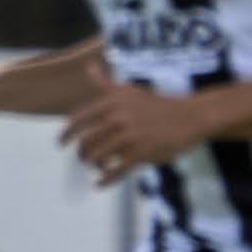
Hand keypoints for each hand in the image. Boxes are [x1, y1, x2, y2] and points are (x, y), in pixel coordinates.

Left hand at [60, 79, 210, 185]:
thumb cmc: (157, 104)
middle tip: (83, 158)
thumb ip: (106, 83)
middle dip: (81, 153)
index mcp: (111, 102)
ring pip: (98, 157)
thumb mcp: (129, 90)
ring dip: (93, 165)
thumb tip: (89, 67)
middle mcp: (117, 118)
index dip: (66, 134)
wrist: (190, 116)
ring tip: (95, 167)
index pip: (78, 120)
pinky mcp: (142, 153)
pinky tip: (99, 184)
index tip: (61, 144)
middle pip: (86, 141)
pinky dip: (105, 180)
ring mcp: (129, 136)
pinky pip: (116, 171)